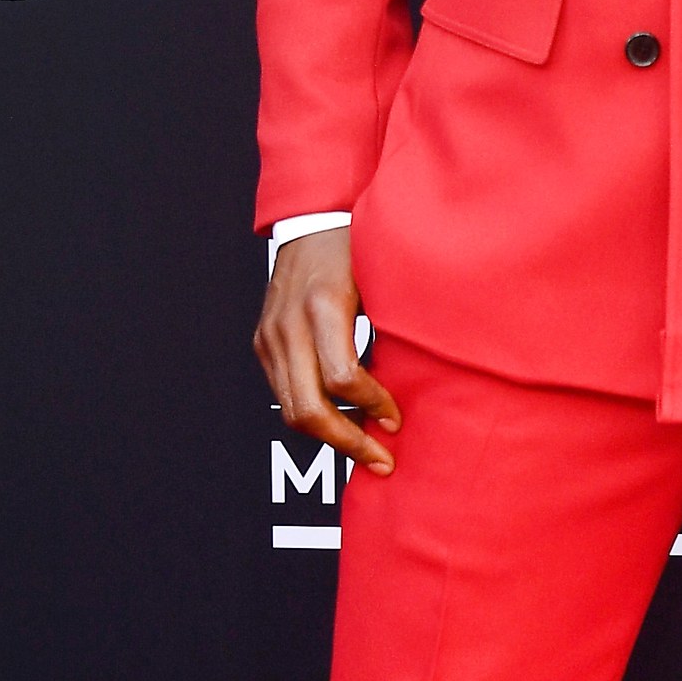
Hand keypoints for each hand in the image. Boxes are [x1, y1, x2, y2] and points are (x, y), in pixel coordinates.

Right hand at [253, 227, 399, 476]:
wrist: (311, 220)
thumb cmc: (356, 247)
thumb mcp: (382, 281)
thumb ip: (393, 329)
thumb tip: (418, 383)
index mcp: (323, 305)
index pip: (342, 379)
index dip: (372, 407)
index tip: (396, 419)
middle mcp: (288, 324)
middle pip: (307, 407)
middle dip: (347, 442)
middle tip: (382, 459)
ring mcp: (270, 336)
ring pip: (291, 409)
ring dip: (329, 436)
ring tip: (366, 447)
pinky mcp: (263, 343)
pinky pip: (285, 393)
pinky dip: (314, 413)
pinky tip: (345, 419)